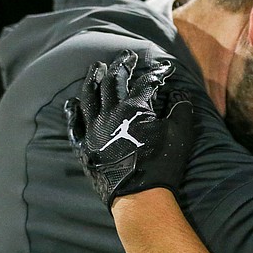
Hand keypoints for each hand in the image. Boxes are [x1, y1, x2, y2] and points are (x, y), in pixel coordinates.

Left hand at [65, 49, 193, 205]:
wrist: (138, 196)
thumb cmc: (161, 165)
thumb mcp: (180, 135)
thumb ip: (181, 112)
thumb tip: (182, 97)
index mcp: (134, 109)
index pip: (146, 83)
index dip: (156, 73)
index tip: (164, 68)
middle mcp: (110, 113)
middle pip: (113, 82)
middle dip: (121, 66)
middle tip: (126, 56)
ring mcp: (94, 129)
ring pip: (89, 97)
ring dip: (92, 79)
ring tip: (95, 67)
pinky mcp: (85, 146)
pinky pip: (74, 125)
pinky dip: (72, 112)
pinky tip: (70, 103)